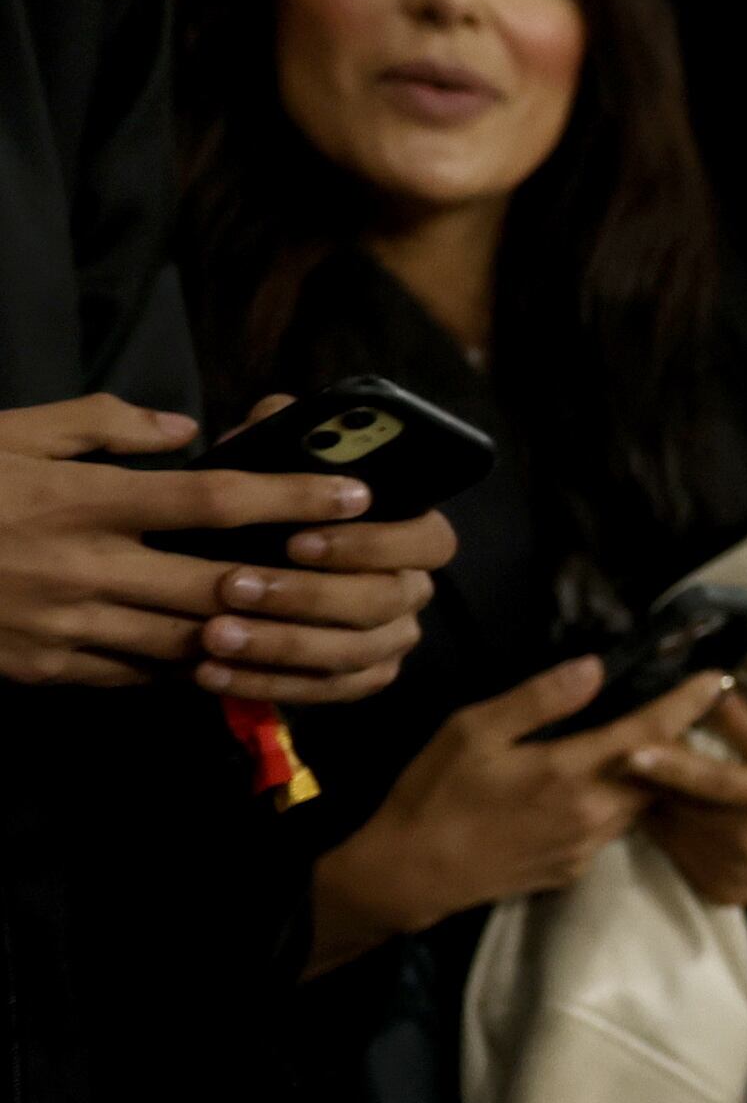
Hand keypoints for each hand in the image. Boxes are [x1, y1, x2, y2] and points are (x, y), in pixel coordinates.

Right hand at [0, 395, 444, 699]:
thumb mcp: (11, 432)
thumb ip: (103, 425)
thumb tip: (187, 428)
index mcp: (80, 499)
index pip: (212, 498)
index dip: (291, 496)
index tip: (355, 493)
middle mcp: (83, 567)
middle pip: (218, 584)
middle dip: (294, 586)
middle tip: (356, 578)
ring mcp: (64, 626)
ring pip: (188, 642)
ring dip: (251, 636)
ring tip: (310, 624)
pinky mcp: (44, 669)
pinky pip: (137, 677)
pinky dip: (185, 668)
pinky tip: (225, 656)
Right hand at [307, 657, 730, 968]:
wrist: (409, 876)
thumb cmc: (435, 794)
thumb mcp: (474, 730)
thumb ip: (540, 699)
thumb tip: (596, 667)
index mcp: (571, 773)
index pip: (651, 734)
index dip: (686, 705)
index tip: (716, 680)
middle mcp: (594, 814)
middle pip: (660, 773)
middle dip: (677, 741)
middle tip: (684, 708)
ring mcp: (588, 847)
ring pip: (641, 804)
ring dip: (652, 775)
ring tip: (650, 742)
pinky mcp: (575, 869)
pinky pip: (614, 828)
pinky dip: (621, 803)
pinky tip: (601, 787)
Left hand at [630, 687, 746, 921]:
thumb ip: (745, 724)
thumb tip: (707, 687)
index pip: (715, 780)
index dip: (673, 767)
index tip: (634, 751)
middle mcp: (744, 839)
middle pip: (678, 804)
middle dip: (653, 779)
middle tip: (636, 757)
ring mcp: (726, 870)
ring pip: (667, 830)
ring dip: (658, 805)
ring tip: (655, 786)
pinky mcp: (714, 890)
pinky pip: (674, 854)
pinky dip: (670, 833)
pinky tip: (682, 820)